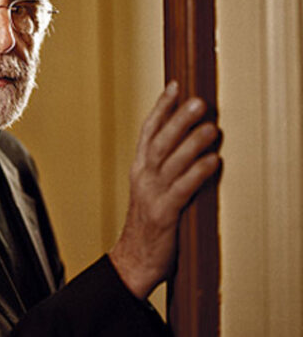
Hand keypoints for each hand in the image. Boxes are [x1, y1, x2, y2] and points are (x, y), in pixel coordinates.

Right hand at [108, 81, 219, 299]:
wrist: (133, 259)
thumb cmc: (147, 222)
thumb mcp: (150, 187)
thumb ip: (165, 165)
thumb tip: (189, 139)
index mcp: (139, 168)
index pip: (148, 131)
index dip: (161, 107)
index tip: (175, 86)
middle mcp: (143, 177)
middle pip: (159, 142)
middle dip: (178, 119)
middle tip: (198, 101)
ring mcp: (152, 195)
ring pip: (170, 163)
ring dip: (192, 143)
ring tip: (211, 127)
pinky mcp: (164, 215)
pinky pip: (182, 190)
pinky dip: (197, 174)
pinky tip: (212, 162)